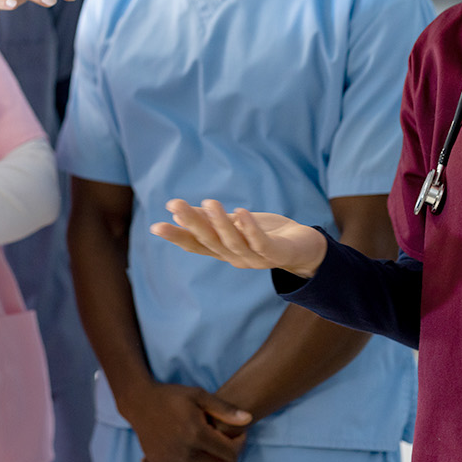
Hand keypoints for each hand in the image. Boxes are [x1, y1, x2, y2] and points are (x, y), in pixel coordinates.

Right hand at [119, 382, 248, 461]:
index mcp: (196, 433)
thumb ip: (224, 409)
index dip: (241, 444)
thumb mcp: (199, 395)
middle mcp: (185, 453)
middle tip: (232, 446)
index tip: (239, 435)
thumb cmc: (172, 397)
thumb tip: (249, 419)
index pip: (231, 452)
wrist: (140, 404)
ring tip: (223, 459)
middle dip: (233, 457)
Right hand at [151, 199, 326, 276]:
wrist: (305, 249)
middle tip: (175, 205)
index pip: (196, 245)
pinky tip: (242, 212)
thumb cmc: (266, 233)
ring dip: (220, 223)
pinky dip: (251, 229)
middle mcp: (236, 258)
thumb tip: (177, 211)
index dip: (177, 236)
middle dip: (192, 224)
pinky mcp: (276, 254)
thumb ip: (209, 220)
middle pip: (210, 242)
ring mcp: (256, 259)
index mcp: (224, 251)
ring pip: (233, 242)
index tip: (155, 226)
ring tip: (209, 202)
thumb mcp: (235, 224)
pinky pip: (261, 243)